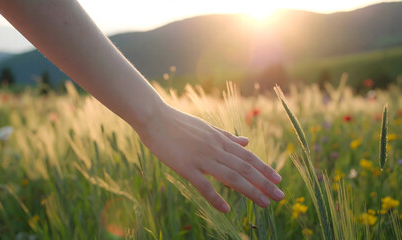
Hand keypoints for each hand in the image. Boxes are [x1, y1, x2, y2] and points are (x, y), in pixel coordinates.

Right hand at [136, 104, 283, 212]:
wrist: (154, 117)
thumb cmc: (179, 123)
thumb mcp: (207, 128)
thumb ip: (227, 137)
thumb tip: (246, 141)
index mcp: (219, 140)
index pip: (248, 156)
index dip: (264, 168)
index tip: (278, 179)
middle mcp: (215, 149)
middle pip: (245, 168)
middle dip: (264, 183)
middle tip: (281, 196)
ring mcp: (201, 158)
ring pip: (230, 176)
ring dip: (250, 191)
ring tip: (265, 203)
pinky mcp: (185, 167)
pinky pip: (203, 185)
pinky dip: (215, 198)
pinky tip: (226, 209)